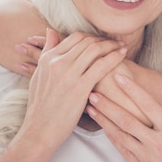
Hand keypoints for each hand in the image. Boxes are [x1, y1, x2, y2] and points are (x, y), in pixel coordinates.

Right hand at [19, 29, 126, 151]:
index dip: (91, 37)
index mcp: (48, 59)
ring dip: (111, 45)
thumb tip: (51, 31)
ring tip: (122, 46)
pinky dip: (114, 57)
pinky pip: (101, 66)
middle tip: (115, 42)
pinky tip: (123, 55)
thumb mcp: (39, 74)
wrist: (40, 130)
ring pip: (95, 50)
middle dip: (103, 40)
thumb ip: (47, 51)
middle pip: (86, 41)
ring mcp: (69, 75)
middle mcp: (57, 63)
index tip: (101, 41)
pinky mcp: (80, 88)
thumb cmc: (41, 106)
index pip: (75, 38)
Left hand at [87, 74, 161, 161]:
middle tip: (93, 92)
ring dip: (104, 120)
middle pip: (126, 119)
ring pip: (120, 134)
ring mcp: (146, 158)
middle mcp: (156, 144)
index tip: (120, 78)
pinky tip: (104, 128)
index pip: (148, 105)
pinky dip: (111, 137)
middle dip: (108, 105)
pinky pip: (122, 150)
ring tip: (91, 108)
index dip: (132, 90)